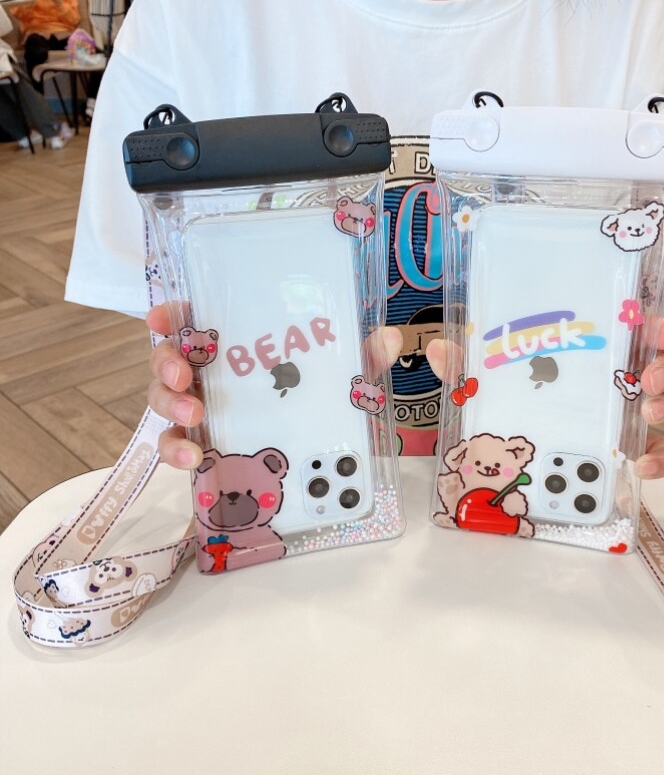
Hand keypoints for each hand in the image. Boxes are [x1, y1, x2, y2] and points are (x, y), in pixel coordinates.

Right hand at [146, 303, 403, 468]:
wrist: (314, 459)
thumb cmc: (319, 401)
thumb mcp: (342, 378)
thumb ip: (362, 357)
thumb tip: (389, 338)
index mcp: (237, 346)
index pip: (196, 319)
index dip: (173, 314)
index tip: (164, 316)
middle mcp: (211, 373)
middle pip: (170, 356)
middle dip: (168, 362)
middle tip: (186, 375)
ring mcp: (200, 409)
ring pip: (163, 400)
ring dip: (170, 405)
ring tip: (193, 418)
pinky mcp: (200, 445)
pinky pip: (175, 447)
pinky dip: (177, 452)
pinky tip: (195, 460)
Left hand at [425, 316, 663, 480]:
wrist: (518, 462)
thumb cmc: (513, 401)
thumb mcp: (488, 382)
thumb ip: (468, 365)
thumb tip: (439, 348)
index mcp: (588, 351)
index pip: (632, 327)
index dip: (653, 324)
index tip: (660, 327)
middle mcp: (616, 378)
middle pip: (659, 362)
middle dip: (663, 366)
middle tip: (647, 379)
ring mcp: (627, 415)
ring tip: (646, 415)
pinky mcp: (632, 451)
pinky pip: (659, 454)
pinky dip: (658, 461)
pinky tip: (640, 466)